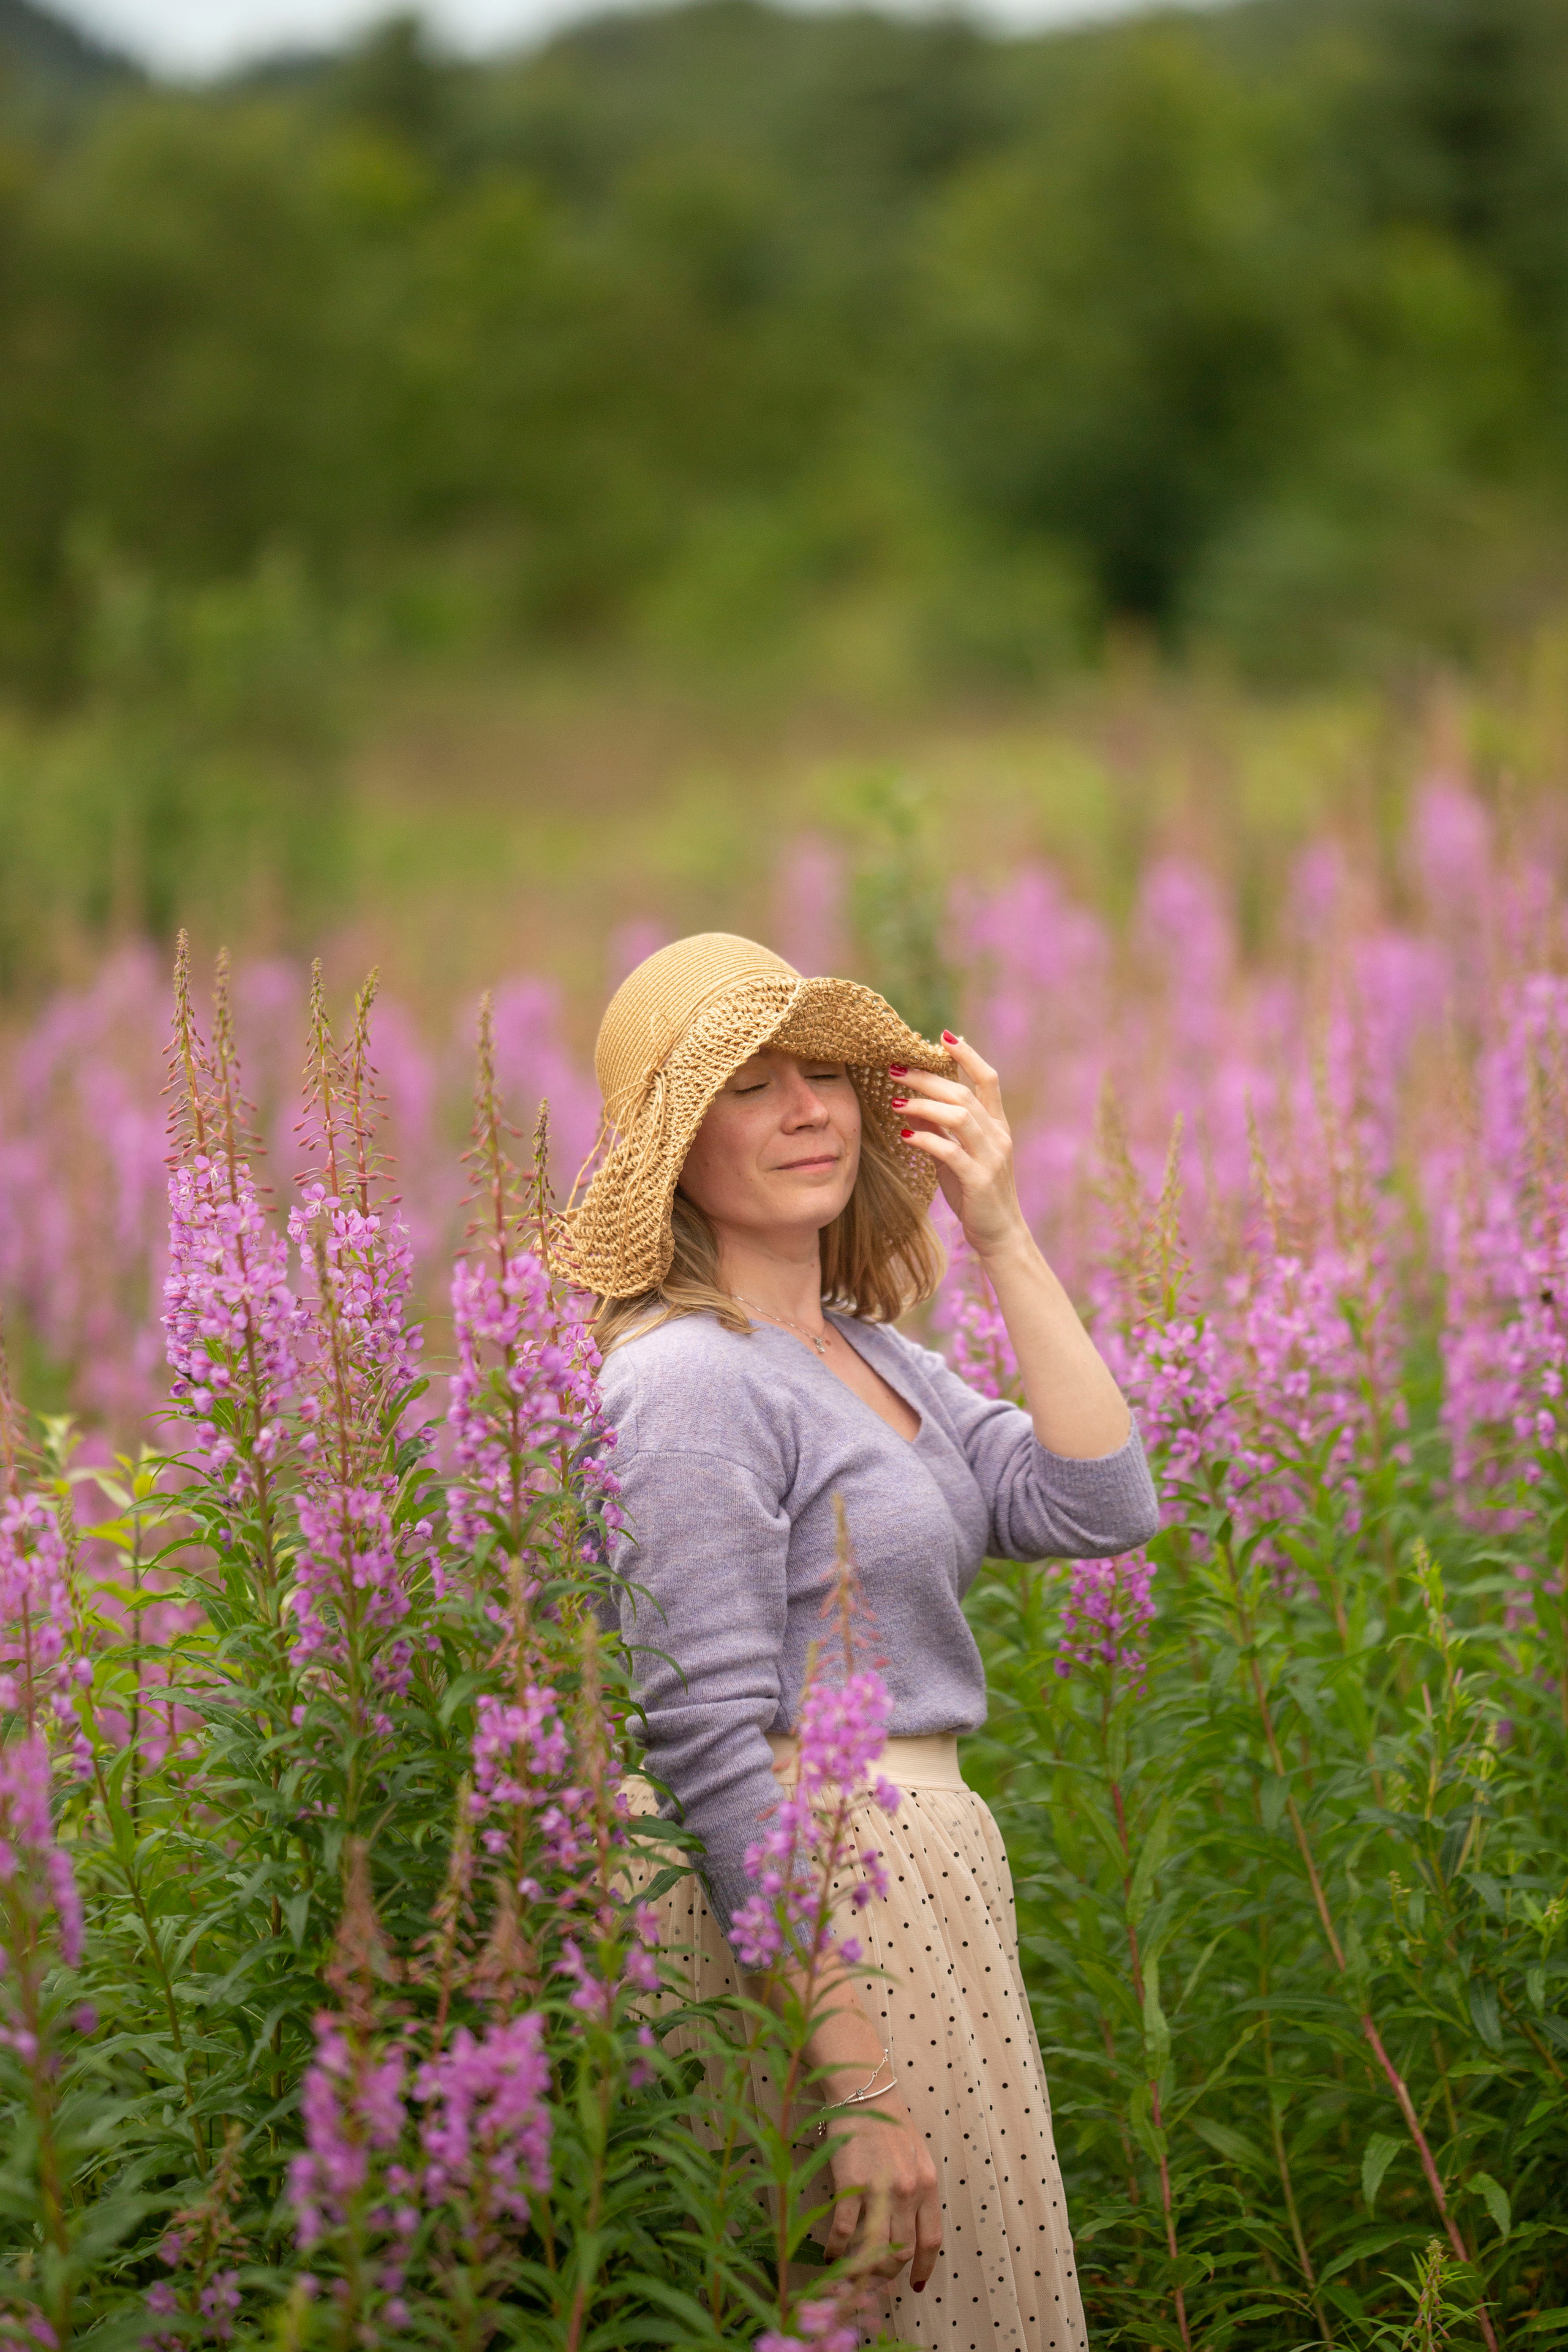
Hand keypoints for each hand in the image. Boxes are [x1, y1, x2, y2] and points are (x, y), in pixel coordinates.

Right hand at [823, 2096, 941, 2288]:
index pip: (931, 2240)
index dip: (924, 2268)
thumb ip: (918, 2193)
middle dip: (889, 2273)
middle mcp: (907, 2191)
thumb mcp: (917, 2158)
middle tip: (876, 2279)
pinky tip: (831, 2253)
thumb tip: (912, 2231)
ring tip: (854, 2272)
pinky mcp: (850, 2183)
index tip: (916, 2284)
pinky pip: (843, 2230)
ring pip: (875, 2248)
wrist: (865, 2094)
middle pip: (902, 2251)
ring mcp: (879, 2188)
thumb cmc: (890, 2126)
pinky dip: (837, 2249)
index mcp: (927, 2185)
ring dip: (864, 2268)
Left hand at [892, 1033, 1025, 1259]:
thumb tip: (912, 1103)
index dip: (967, 1055)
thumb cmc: (975, 1194)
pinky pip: (950, 1152)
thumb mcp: (958, 1156)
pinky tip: (904, 1134)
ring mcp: (991, 1157)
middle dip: (928, 1077)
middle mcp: (998, 1136)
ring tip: (894, 1101)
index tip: (943, 1036)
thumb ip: (942, 1130)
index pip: (987, 1079)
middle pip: (963, 1093)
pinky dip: (926, 1139)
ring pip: (959, 1116)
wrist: (1000, 1234)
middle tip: (895, 1069)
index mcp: (997, 1125)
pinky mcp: (979, 1180)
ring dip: (924, 1105)